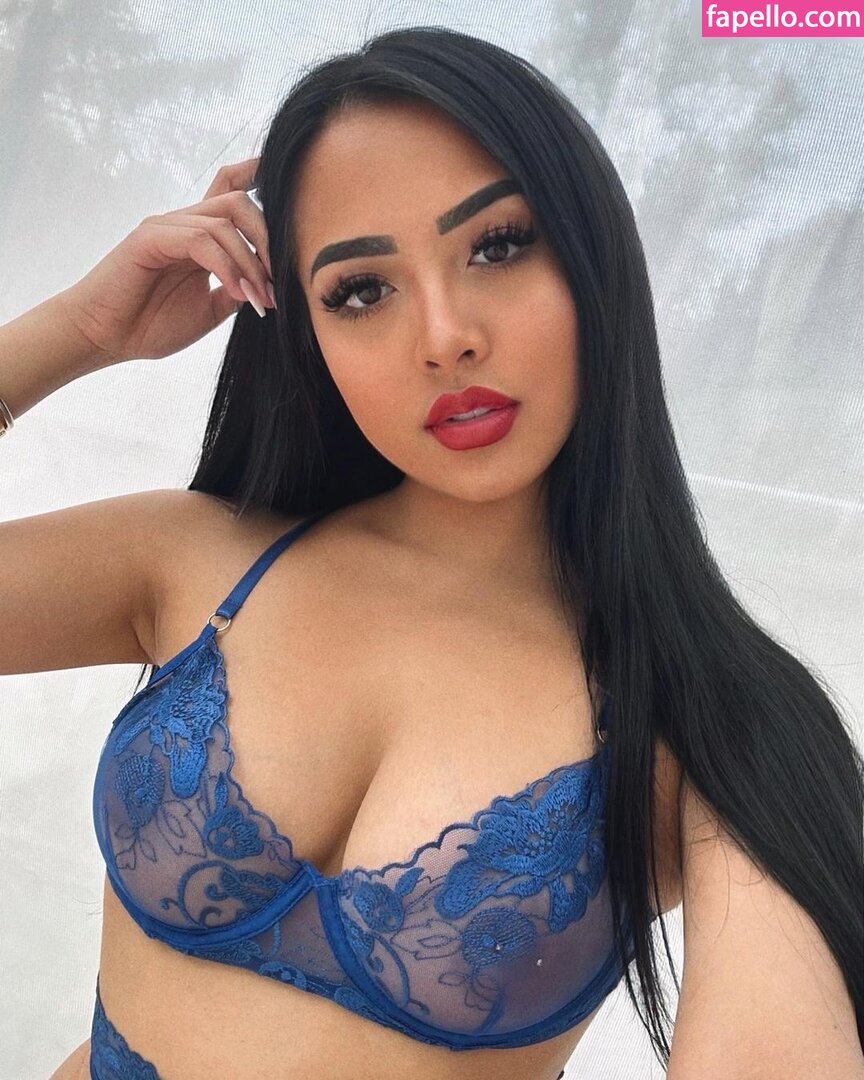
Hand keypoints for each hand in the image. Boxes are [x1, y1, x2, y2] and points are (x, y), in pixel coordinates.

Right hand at [57, 156, 274, 363]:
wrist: (106, 338)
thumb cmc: (151, 325)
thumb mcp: (210, 310)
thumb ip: (236, 290)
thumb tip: (267, 285)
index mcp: (198, 236)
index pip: (229, 190)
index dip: (255, 174)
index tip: (287, 177)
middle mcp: (184, 223)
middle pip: (239, 202)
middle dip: (268, 239)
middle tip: (278, 283)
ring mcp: (166, 226)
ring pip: (224, 223)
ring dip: (251, 264)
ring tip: (259, 300)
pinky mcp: (150, 237)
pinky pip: (201, 240)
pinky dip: (227, 267)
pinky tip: (237, 293)